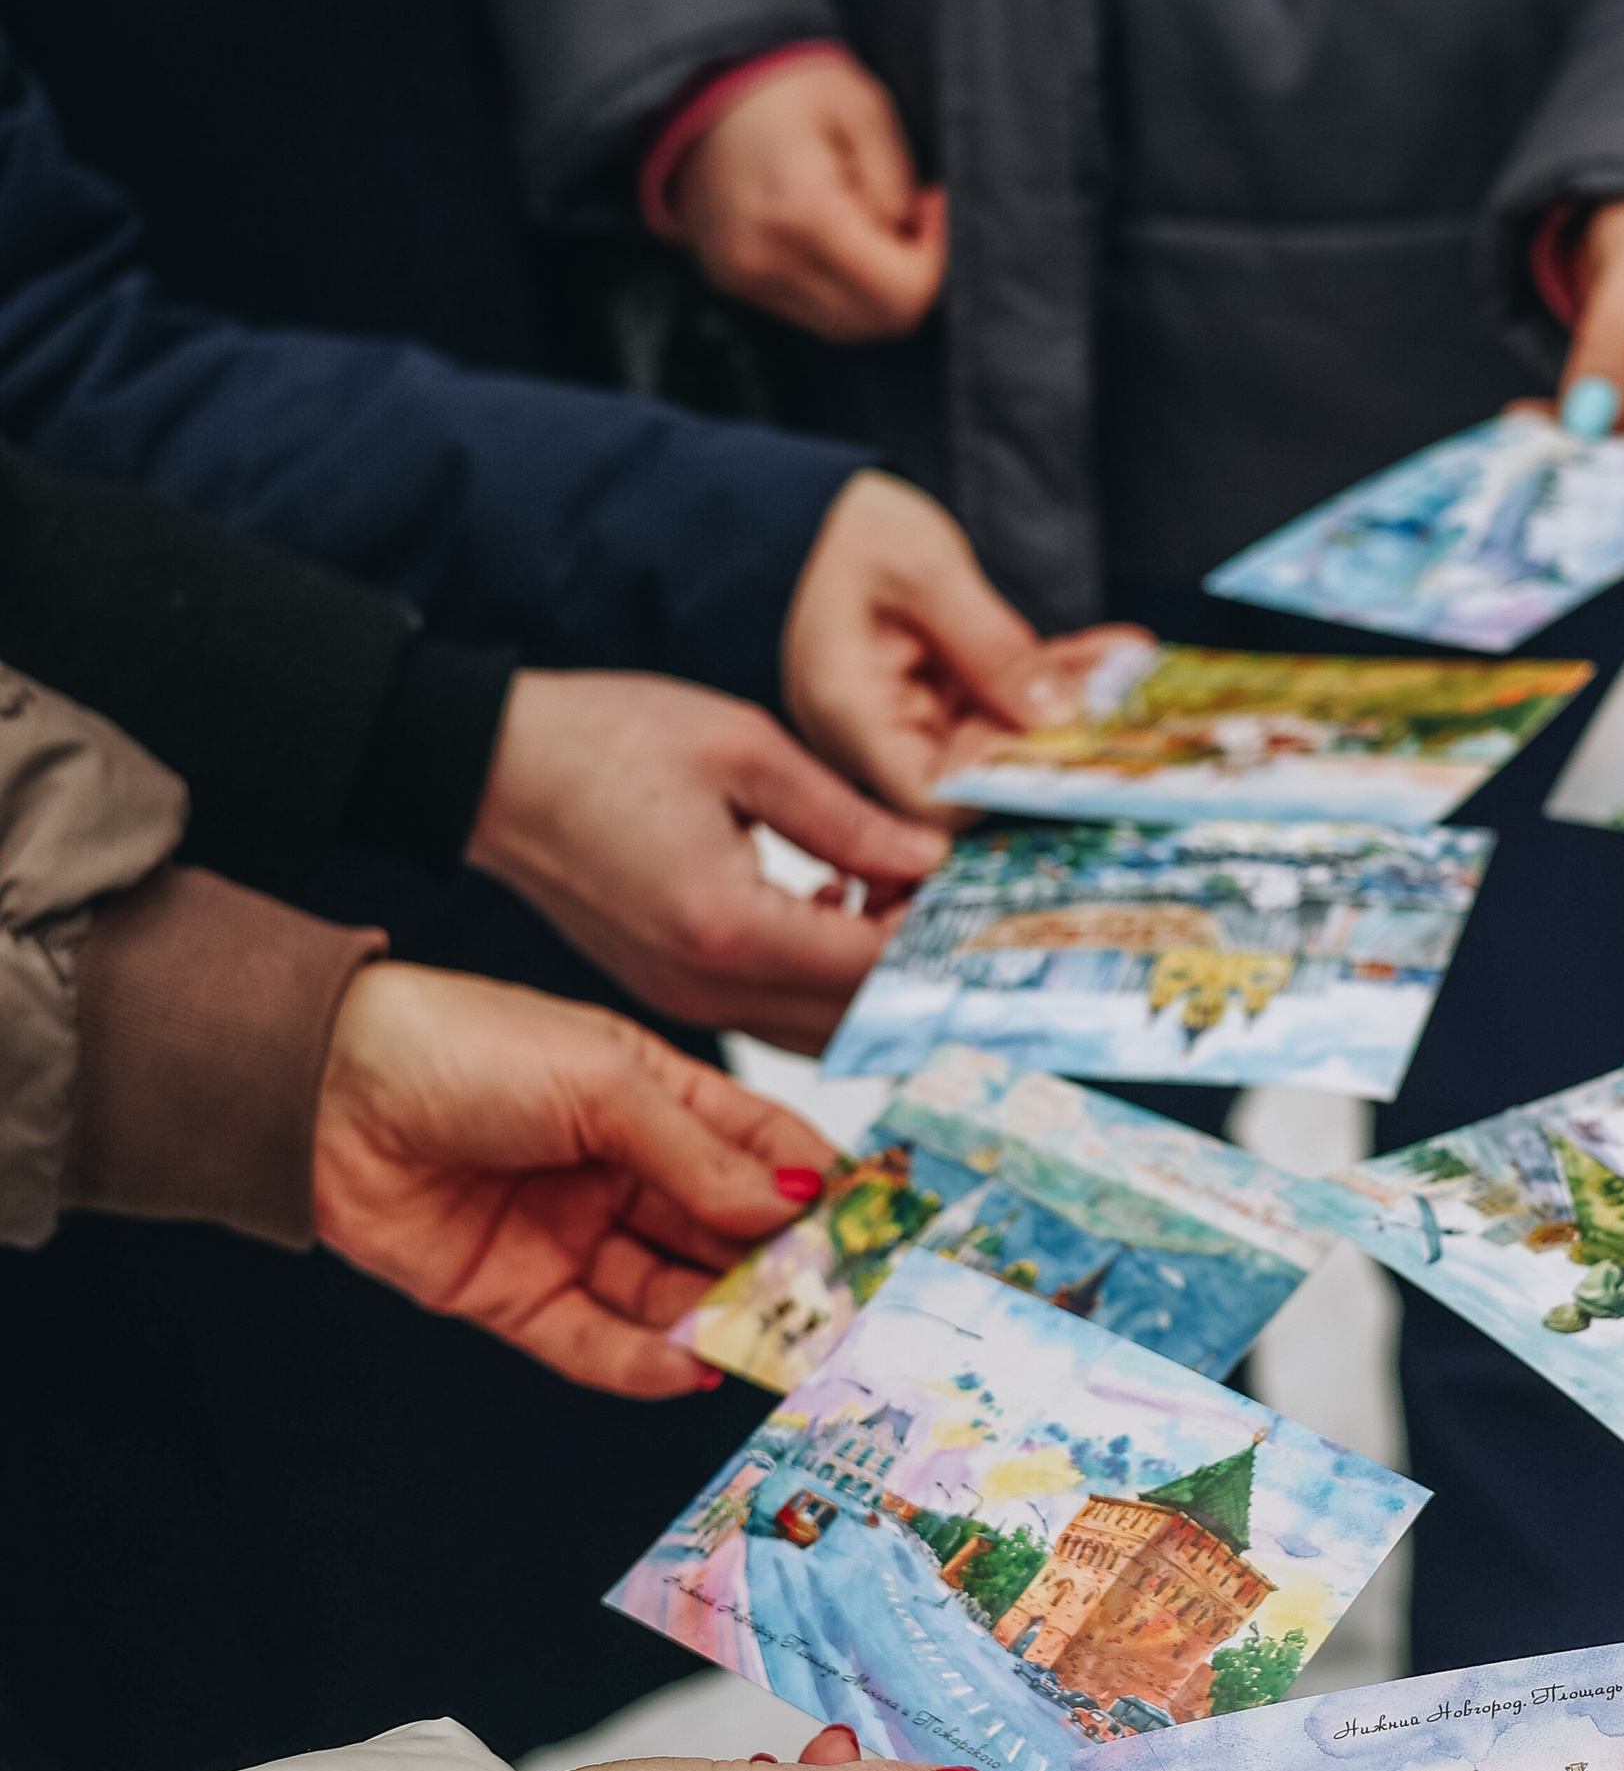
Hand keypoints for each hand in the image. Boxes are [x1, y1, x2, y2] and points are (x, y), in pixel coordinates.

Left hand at [309, 963, 835, 1393]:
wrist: (317, 1089)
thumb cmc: (460, 1047)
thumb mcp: (600, 1081)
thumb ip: (696, 1151)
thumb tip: (793, 1203)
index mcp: (654, 1099)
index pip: (762, 1151)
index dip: (821, 1191)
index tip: (878, 1233)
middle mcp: (622, 1172)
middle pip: (726, 1236)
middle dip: (783, 1274)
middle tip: (840, 1313)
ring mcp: (573, 1237)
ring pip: (672, 1296)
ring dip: (722, 1325)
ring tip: (772, 1349)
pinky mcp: (519, 1298)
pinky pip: (597, 1343)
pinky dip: (643, 1362)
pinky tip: (688, 1366)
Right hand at [470, 670, 947, 1053]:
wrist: (489, 769)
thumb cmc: (604, 739)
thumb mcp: (745, 750)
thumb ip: (850, 819)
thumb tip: (936, 863)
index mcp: (726, 925)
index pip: (874, 970)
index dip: (942, 941)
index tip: (986, 897)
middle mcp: (705, 986)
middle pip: (855, 1019)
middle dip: (921, 971)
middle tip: (964, 904)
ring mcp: (684, 1000)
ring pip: (819, 1031)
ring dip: (874, 983)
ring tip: (905, 901)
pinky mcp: (672, 993)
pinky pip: (774, 1014)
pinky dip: (824, 980)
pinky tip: (839, 907)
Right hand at [668, 49, 947, 341]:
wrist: (691, 93)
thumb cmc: (780, 88)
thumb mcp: (860, 104)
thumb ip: (895, 177)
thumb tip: (910, 229)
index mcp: (802, 212)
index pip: (901, 292)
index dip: (935, 258)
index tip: (932, 206)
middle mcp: (766, 259)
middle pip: (878, 321)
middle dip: (911, 275)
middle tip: (910, 216)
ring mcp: (744, 278)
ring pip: (847, 326)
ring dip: (875, 285)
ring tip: (869, 222)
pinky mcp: (733, 283)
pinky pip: (811, 312)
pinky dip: (839, 285)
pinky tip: (836, 234)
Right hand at [783, 469, 1131, 813]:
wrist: (821, 512)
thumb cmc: (850, 532)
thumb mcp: (925, 570)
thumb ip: (989, 644)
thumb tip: (1053, 714)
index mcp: (850, 711)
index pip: (930, 794)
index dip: (1001, 788)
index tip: (1074, 759)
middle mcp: (878, 735)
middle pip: (977, 774)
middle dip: (1056, 744)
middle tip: (1131, 714)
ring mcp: (912, 722)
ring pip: (1005, 736)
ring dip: (1070, 705)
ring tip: (1134, 673)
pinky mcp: (942, 704)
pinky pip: (1007, 705)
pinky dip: (1057, 680)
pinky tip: (1114, 655)